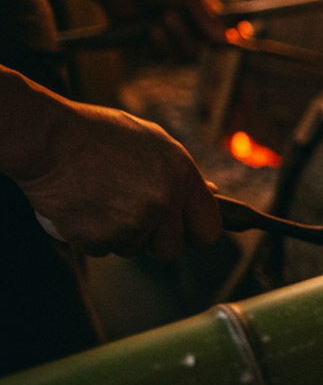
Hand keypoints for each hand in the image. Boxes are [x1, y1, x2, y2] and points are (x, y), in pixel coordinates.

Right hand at [14, 102, 222, 258]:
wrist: (46, 138)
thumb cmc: (99, 134)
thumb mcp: (154, 142)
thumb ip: (184, 173)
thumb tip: (213, 194)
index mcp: (182, 178)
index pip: (209, 230)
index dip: (196, 235)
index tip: (185, 233)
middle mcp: (163, 203)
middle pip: (170, 250)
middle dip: (155, 240)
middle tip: (135, 216)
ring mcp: (130, 223)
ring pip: (133, 249)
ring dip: (120, 234)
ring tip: (102, 199)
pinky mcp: (97, 238)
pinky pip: (102, 250)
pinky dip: (92, 235)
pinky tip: (82, 206)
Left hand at [98, 0, 224, 62]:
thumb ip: (206, 16)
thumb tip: (225, 40)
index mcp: (204, 15)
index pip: (227, 32)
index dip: (236, 37)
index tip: (240, 36)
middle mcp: (192, 30)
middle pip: (204, 51)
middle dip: (186, 36)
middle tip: (169, 16)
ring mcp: (174, 40)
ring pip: (185, 56)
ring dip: (171, 38)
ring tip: (156, 22)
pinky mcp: (154, 48)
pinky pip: (165, 58)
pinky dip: (158, 45)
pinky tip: (149, 31)